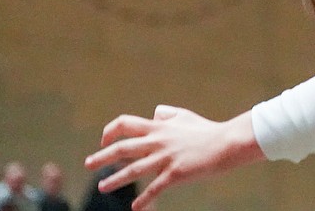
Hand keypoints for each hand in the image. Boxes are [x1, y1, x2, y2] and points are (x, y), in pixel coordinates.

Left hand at [86, 105, 263, 210]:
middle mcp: (158, 141)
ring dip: (115, 179)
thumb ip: (167, 114)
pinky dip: (144, 199)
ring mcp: (166, 158)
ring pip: (133, 169)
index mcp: (159, 127)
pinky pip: (155, 188)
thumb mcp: (185, 116)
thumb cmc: (206, 130)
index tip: (103, 140)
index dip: (111, 131)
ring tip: (102, 186)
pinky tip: (136, 208)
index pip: (127, 124)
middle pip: (123, 147)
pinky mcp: (175, 173)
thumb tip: (155, 113)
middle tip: (88, 164)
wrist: (226, 142)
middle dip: (102, 156)